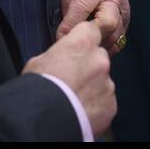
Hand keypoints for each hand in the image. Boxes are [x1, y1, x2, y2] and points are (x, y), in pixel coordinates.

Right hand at [24, 20, 115, 136]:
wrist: (46, 119)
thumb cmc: (38, 89)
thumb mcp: (38, 62)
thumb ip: (57, 55)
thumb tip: (59, 59)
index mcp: (81, 44)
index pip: (91, 29)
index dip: (84, 37)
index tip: (79, 45)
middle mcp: (99, 60)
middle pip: (98, 56)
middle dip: (89, 65)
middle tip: (73, 78)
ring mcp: (107, 83)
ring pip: (102, 80)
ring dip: (92, 86)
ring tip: (74, 98)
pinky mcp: (111, 105)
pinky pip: (105, 101)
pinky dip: (96, 105)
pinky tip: (81, 109)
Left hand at [58, 0, 129, 52]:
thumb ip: (67, 2)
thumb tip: (66, 28)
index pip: (82, 9)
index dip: (70, 25)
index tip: (60, 38)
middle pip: (107, 24)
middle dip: (92, 37)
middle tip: (77, 45)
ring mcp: (122, 10)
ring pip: (116, 35)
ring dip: (99, 45)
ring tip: (85, 50)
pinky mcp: (126, 18)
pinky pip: (120, 39)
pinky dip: (108, 47)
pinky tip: (96, 48)